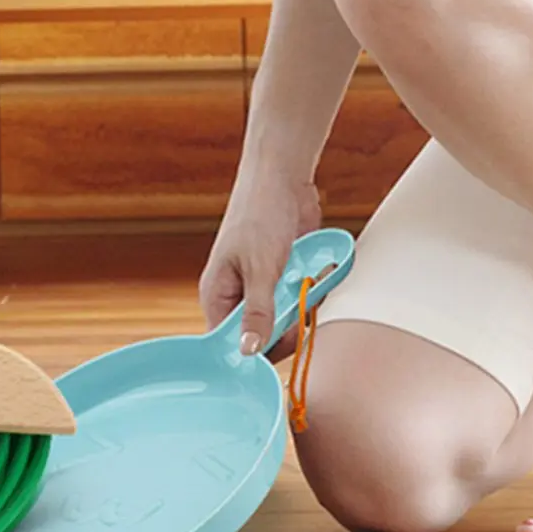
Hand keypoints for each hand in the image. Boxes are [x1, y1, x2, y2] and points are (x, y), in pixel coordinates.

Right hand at [200, 167, 324, 359]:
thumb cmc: (260, 214)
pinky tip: (315, 276)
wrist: (283, 175)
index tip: (279, 356)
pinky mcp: (283, 277)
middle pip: (262, 337)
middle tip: (300, 313)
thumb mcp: (260, 268)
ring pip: (284, 320)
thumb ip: (258, 312)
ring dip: (301, 309)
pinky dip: (310, 293)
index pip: (229, 345)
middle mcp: (237, 296)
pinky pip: (299, 301)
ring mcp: (261, 286)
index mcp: (217, 295)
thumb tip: (249, 353)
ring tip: (306, 286)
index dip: (253, 356)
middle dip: (285, 329)